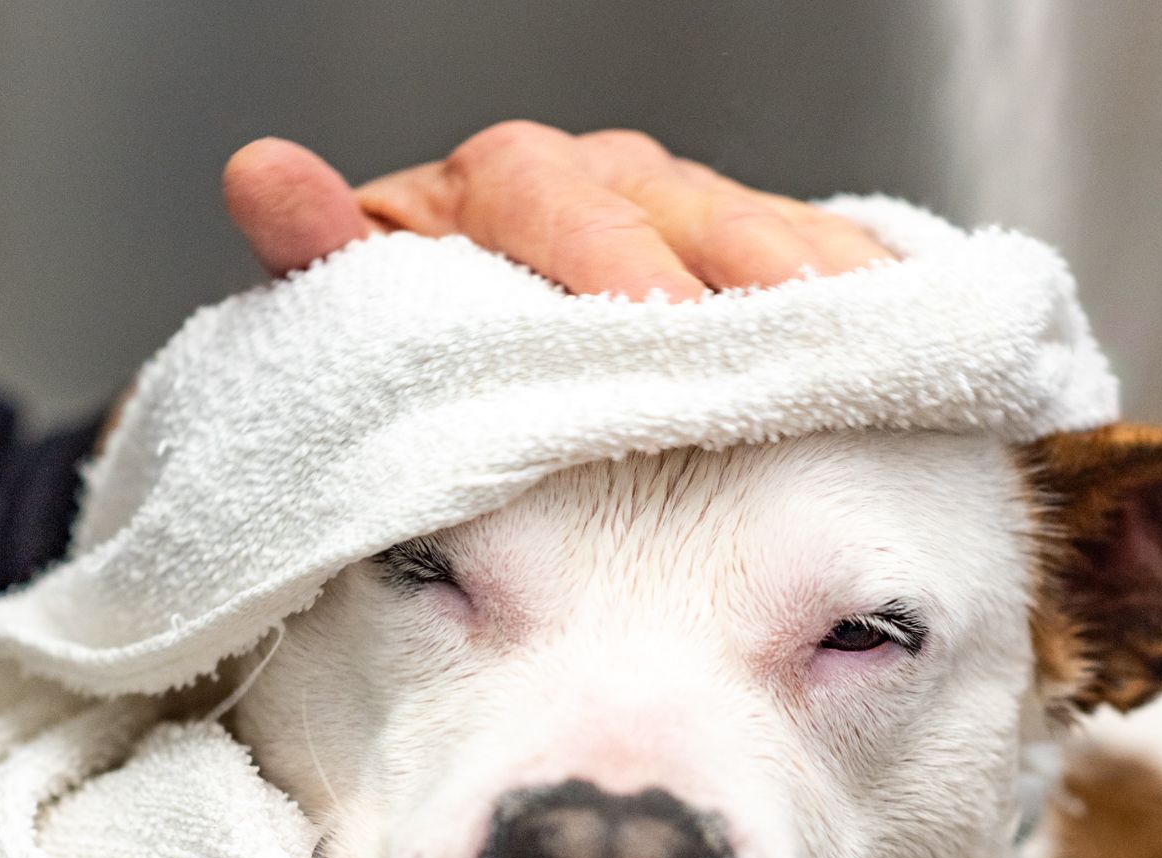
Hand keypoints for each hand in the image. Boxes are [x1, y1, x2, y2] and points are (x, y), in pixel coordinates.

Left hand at [222, 121, 891, 301]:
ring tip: (854, 335)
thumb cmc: (421, 361)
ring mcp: (681, 215)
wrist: (475, 383)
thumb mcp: (359, 321)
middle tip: (764, 338)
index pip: (544, 197)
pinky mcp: (749, 256)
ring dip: (808, 281)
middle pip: (669, 208)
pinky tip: (899, 322)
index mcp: (491, 188)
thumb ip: (319, 257)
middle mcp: (593, 184)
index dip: (600, 258)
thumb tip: (261, 170)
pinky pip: (819, 256)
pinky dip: (860, 290)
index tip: (647, 320)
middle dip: (722, 274)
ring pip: (755, 227)